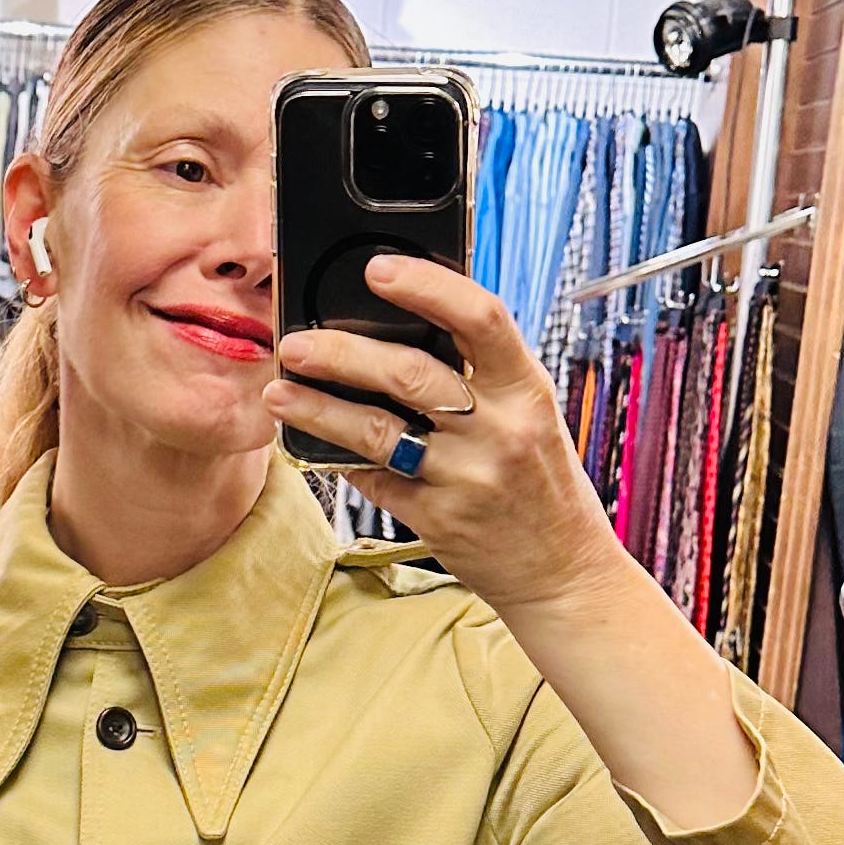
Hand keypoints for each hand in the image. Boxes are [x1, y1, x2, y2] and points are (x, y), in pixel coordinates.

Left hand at [266, 252, 764, 834]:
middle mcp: (499, 432)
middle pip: (409, 373)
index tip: (379, 269)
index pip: (480, 317)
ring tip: (279, 393)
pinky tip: (317, 446)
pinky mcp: (438, 522)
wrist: (564, 574)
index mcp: (527, 392)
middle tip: (296, 343)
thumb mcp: (531, 417)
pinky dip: (342, 461)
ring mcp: (466, 480)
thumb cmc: (543, 486)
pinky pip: (374, 482)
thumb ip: (484, 376)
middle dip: (342, 352)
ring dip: (318, 408)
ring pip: (376, 431)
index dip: (427, 285)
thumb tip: (410, 324)